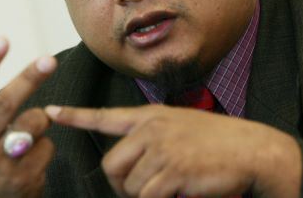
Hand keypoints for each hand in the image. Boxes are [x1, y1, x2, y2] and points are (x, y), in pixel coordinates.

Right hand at [0, 38, 56, 197]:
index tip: (2, 40)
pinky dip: (46, 146)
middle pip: (6, 103)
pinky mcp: (22, 179)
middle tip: (49, 59)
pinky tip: (33, 158)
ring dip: (41, 120)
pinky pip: (48, 146)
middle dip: (29, 79)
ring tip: (31, 132)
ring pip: (34, 123)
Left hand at [45, 104, 300, 197]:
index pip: (105, 116)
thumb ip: (150, 139)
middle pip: (111, 165)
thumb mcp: (179, 127)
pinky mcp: (171, 170)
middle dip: (121, 184)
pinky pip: (146, 196)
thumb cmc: (217, 142)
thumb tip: (129, 167)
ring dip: (143, 196)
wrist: (251, 149)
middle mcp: (150, 129)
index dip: (75, 116)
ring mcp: (161, 148)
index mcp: (149, 117)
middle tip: (143, 189)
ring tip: (168, 187)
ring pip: (129, 185)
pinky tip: (177, 192)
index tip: (51, 112)